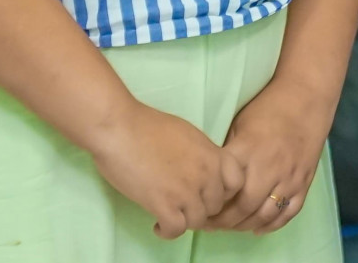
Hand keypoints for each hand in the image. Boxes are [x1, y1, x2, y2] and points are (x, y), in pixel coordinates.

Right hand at [88, 101, 244, 238]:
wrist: (120, 127)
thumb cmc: (148, 125)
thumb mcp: (188, 134)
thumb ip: (201, 153)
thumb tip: (203, 167)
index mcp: (212, 154)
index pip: (237, 183)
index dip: (223, 191)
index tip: (206, 191)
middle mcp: (206, 174)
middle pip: (216, 206)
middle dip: (201, 208)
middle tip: (183, 206)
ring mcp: (186, 190)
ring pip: (198, 221)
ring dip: (184, 221)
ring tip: (169, 214)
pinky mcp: (164, 204)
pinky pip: (176, 230)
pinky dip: (167, 231)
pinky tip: (157, 224)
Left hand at [205, 79, 331, 234]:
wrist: (307, 97)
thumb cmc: (269, 107)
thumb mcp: (239, 125)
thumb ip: (230, 154)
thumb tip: (213, 178)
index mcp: (248, 151)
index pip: (224, 189)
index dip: (209, 204)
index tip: (199, 209)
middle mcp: (269, 168)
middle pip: (243, 209)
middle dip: (223, 222)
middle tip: (210, 224)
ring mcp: (289, 177)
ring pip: (265, 215)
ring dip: (245, 226)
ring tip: (232, 226)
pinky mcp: (304, 181)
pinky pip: (289, 212)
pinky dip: (272, 225)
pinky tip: (258, 227)